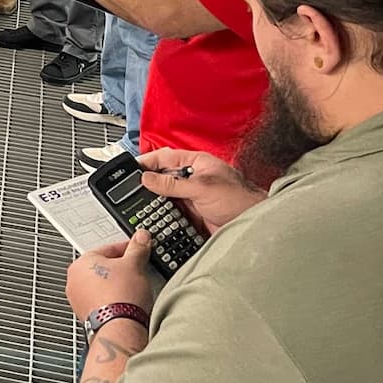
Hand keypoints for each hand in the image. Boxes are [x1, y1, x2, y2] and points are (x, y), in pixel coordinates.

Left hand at [66, 229, 154, 319]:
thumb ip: (138, 248)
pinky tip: (126, 304)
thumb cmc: (121, 297)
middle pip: (104, 268)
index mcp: (81, 263)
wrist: (120, 329)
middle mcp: (74, 281)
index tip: (138, 251)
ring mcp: (78, 300)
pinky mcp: (86, 316)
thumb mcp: (135, 265)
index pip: (107, 249)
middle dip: (122, 269)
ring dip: (118, 286)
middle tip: (138, 271)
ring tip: (133, 290)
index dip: (127, 249)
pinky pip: (103, 302)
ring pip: (102, 286)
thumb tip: (141, 237)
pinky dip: (114, 301)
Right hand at [138, 150, 266, 235]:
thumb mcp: (201, 188)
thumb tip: (147, 178)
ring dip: (155, 203)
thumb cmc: (239, 199)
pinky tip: (156, 220)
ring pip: (165, 197)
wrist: (253, 225)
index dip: (147, 162)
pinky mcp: (193, 214)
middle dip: (148, 184)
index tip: (129, 169)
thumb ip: (173, 184)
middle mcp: (192, 178)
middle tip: (130, 190)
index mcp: (196, 163)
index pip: (165, 157)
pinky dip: (163, 216)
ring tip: (140, 207)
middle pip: (163, 177)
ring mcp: (192, 197)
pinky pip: (172, 213)